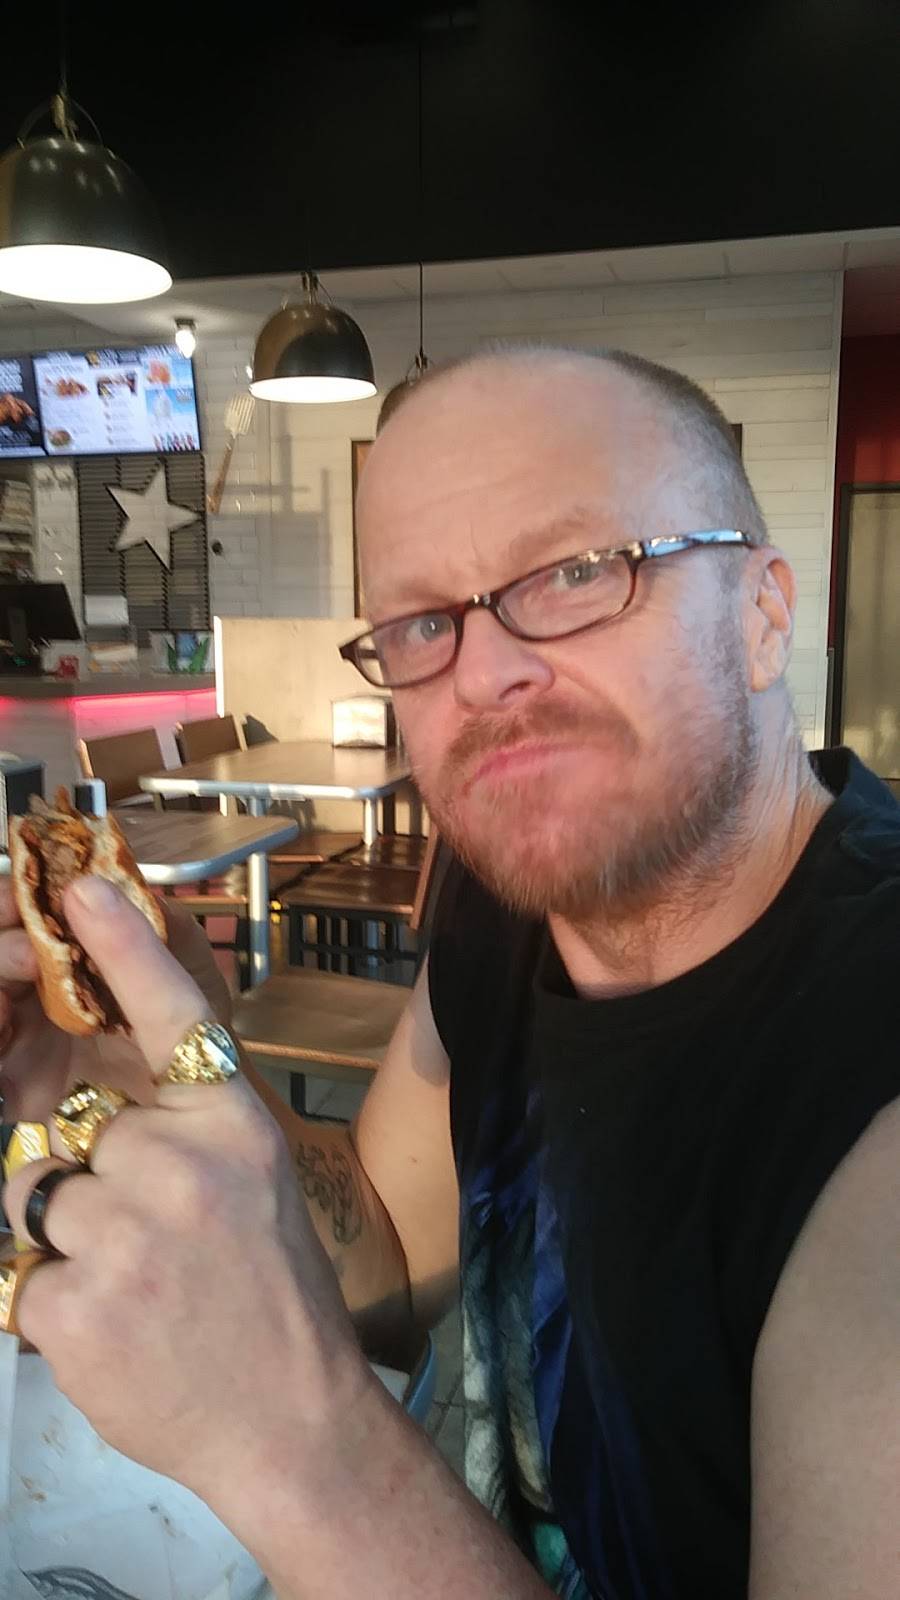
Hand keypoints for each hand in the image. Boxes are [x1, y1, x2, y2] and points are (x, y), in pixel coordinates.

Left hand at [4, 874, 369, 1503]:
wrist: (292, 1418)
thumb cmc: (274, 1290)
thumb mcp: (255, 1177)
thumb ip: (192, 1122)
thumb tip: (124, 1081)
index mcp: (232, 1123)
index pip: (171, 1014)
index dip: (125, 944)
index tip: (82, 886)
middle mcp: (179, 1165)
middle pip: (74, 1133)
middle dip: (94, 1184)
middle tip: (158, 1245)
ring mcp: (123, 1235)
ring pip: (36, 1199)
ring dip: (68, 1243)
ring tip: (136, 1289)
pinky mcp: (71, 1306)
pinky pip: (22, 1275)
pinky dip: (55, 1305)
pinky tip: (117, 1331)